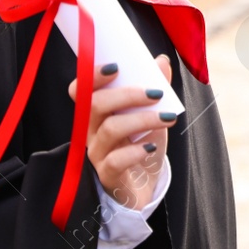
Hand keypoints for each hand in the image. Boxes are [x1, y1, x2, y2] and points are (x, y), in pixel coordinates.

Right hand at [67, 53, 174, 210]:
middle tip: (156, 94)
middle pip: (95, 105)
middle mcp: (90, 131)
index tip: (118, 66)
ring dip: (142, 119)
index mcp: (96, 113)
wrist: (145, 187)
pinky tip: (151, 147)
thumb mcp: (152, 115)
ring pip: (110, 129)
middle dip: (127, 94)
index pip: (80, 90)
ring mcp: (97, 154)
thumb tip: (161, 61)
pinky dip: (136, 151)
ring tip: (168, 118)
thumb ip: (155, 88)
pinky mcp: (108, 176)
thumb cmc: (143, 146)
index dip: (93, 76)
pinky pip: (116, 160)